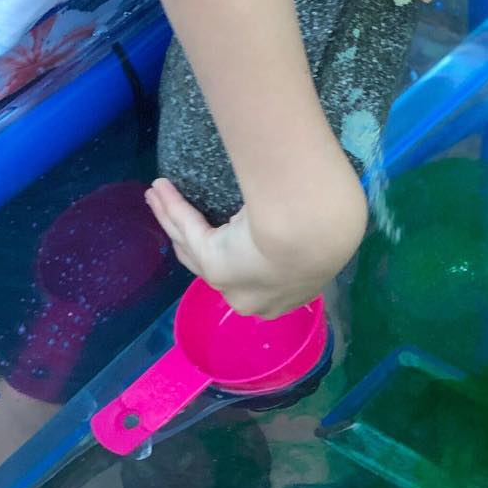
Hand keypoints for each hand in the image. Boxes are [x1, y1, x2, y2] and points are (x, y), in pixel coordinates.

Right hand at [145, 174, 366, 318]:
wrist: (317, 233)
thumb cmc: (329, 228)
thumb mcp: (326, 232)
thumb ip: (313, 228)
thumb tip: (321, 199)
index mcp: (290, 293)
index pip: (259, 276)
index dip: (242, 254)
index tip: (234, 230)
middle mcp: (255, 297)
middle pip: (217, 265)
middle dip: (196, 238)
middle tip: (184, 218)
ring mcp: (229, 283)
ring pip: (193, 246)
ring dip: (174, 220)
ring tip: (158, 197)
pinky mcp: (212, 261)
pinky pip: (187, 229)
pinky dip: (172, 208)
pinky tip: (159, 190)